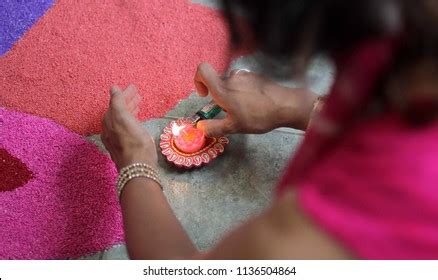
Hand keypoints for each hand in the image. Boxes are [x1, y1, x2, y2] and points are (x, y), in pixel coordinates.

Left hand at [101, 85, 157, 169]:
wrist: (139, 165)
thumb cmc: (133, 141)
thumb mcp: (123, 117)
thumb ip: (117, 101)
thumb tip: (113, 88)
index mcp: (109, 121)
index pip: (115, 103)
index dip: (124, 94)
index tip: (134, 87)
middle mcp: (110, 129)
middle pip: (118, 111)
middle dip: (127, 101)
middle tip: (138, 94)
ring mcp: (117, 138)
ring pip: (123, 119)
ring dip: (130, 109)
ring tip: (139, 104)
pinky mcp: (125, 145)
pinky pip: (127, 127)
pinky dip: (132, 119)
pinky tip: (137, 120)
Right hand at [194, 63, 317, 135]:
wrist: (286, 105)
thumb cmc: (259, 116)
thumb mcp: (234, 127)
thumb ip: (214, 127)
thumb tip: (200, 126)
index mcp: (223, 88)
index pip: (202, 70)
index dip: (198, 80)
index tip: (205, 95)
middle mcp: (232, 77)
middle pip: (218, 82)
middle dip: (219, 96)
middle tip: (230, 112)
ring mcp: (245, 75)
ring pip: (231, 83)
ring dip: (232, 95)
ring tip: (244, 110)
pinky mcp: (256, 76)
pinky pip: (243, 82)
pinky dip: (243, 92)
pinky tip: (255, 104)